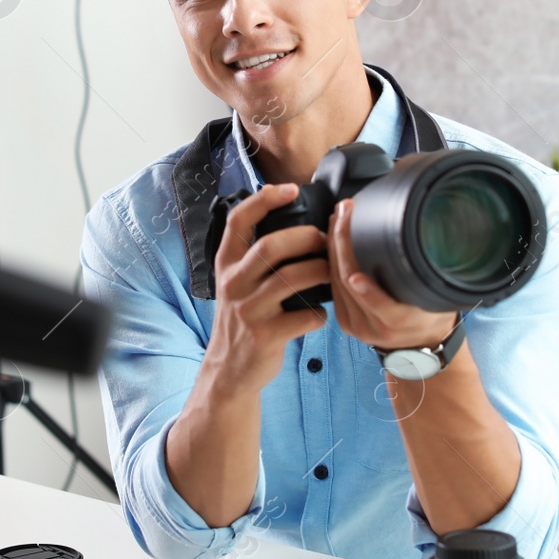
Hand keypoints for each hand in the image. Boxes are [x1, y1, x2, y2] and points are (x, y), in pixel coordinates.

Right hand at [204, 183, 331, 397]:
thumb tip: (290, 218)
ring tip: (332, 271)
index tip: (291, 189)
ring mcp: (248, 310)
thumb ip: (252, 256)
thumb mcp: (235, 284)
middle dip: (306, 237)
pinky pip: (305, 315)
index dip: (265, 199)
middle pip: (271, 246)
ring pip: (293, 278)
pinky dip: (320, 313)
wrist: (229, 369)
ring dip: (321, 271)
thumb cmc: (242, 320)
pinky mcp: (266, 335)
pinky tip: (320, 313)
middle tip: (325, 239)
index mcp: (226, 265)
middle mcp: (233, 284)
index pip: (238, 221)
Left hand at [329, 197, 457, 352]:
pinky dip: (331, 261)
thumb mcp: (439, 298)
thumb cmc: (432, 317)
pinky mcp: (345, 322)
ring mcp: (356, 326)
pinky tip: (332, 240)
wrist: (422, 346)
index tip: (354, 232)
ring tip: (338, 219)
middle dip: (342, 240)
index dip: (357, 262)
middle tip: (344, 211)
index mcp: (399, 321)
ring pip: (336, 281)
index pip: (373, 292)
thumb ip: (428, 275)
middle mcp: (374, 327)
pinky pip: (333, 288)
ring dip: (333, 246)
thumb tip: (433, 236)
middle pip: (347, 279)